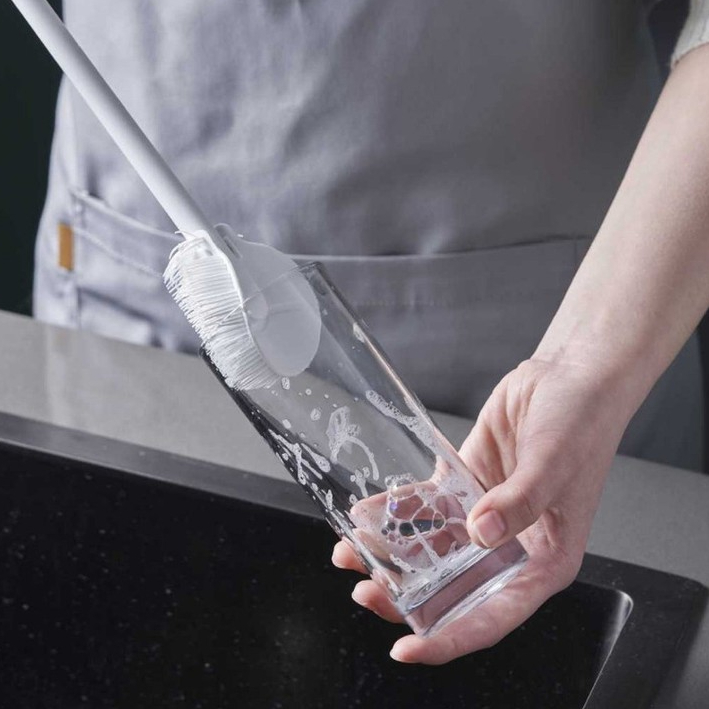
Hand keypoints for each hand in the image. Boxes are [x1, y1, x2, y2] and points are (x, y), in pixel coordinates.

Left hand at [332, 357, 630, 663]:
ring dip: (391, 555)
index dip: (450, 637)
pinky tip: (366, 514)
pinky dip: (394, 511)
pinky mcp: (464, 483)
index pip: (495, 615)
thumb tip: (482, 534)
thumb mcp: (555, 466)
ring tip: (351, 553)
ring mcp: (483, 514)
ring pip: (431, 548)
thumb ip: (519, 502)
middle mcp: (510, 544)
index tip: (408, 648)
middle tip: (365, 592)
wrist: (568, 377)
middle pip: (454, 586)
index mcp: (544, 560)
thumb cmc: (582, 425)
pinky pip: (423, 504)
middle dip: (407, 597)